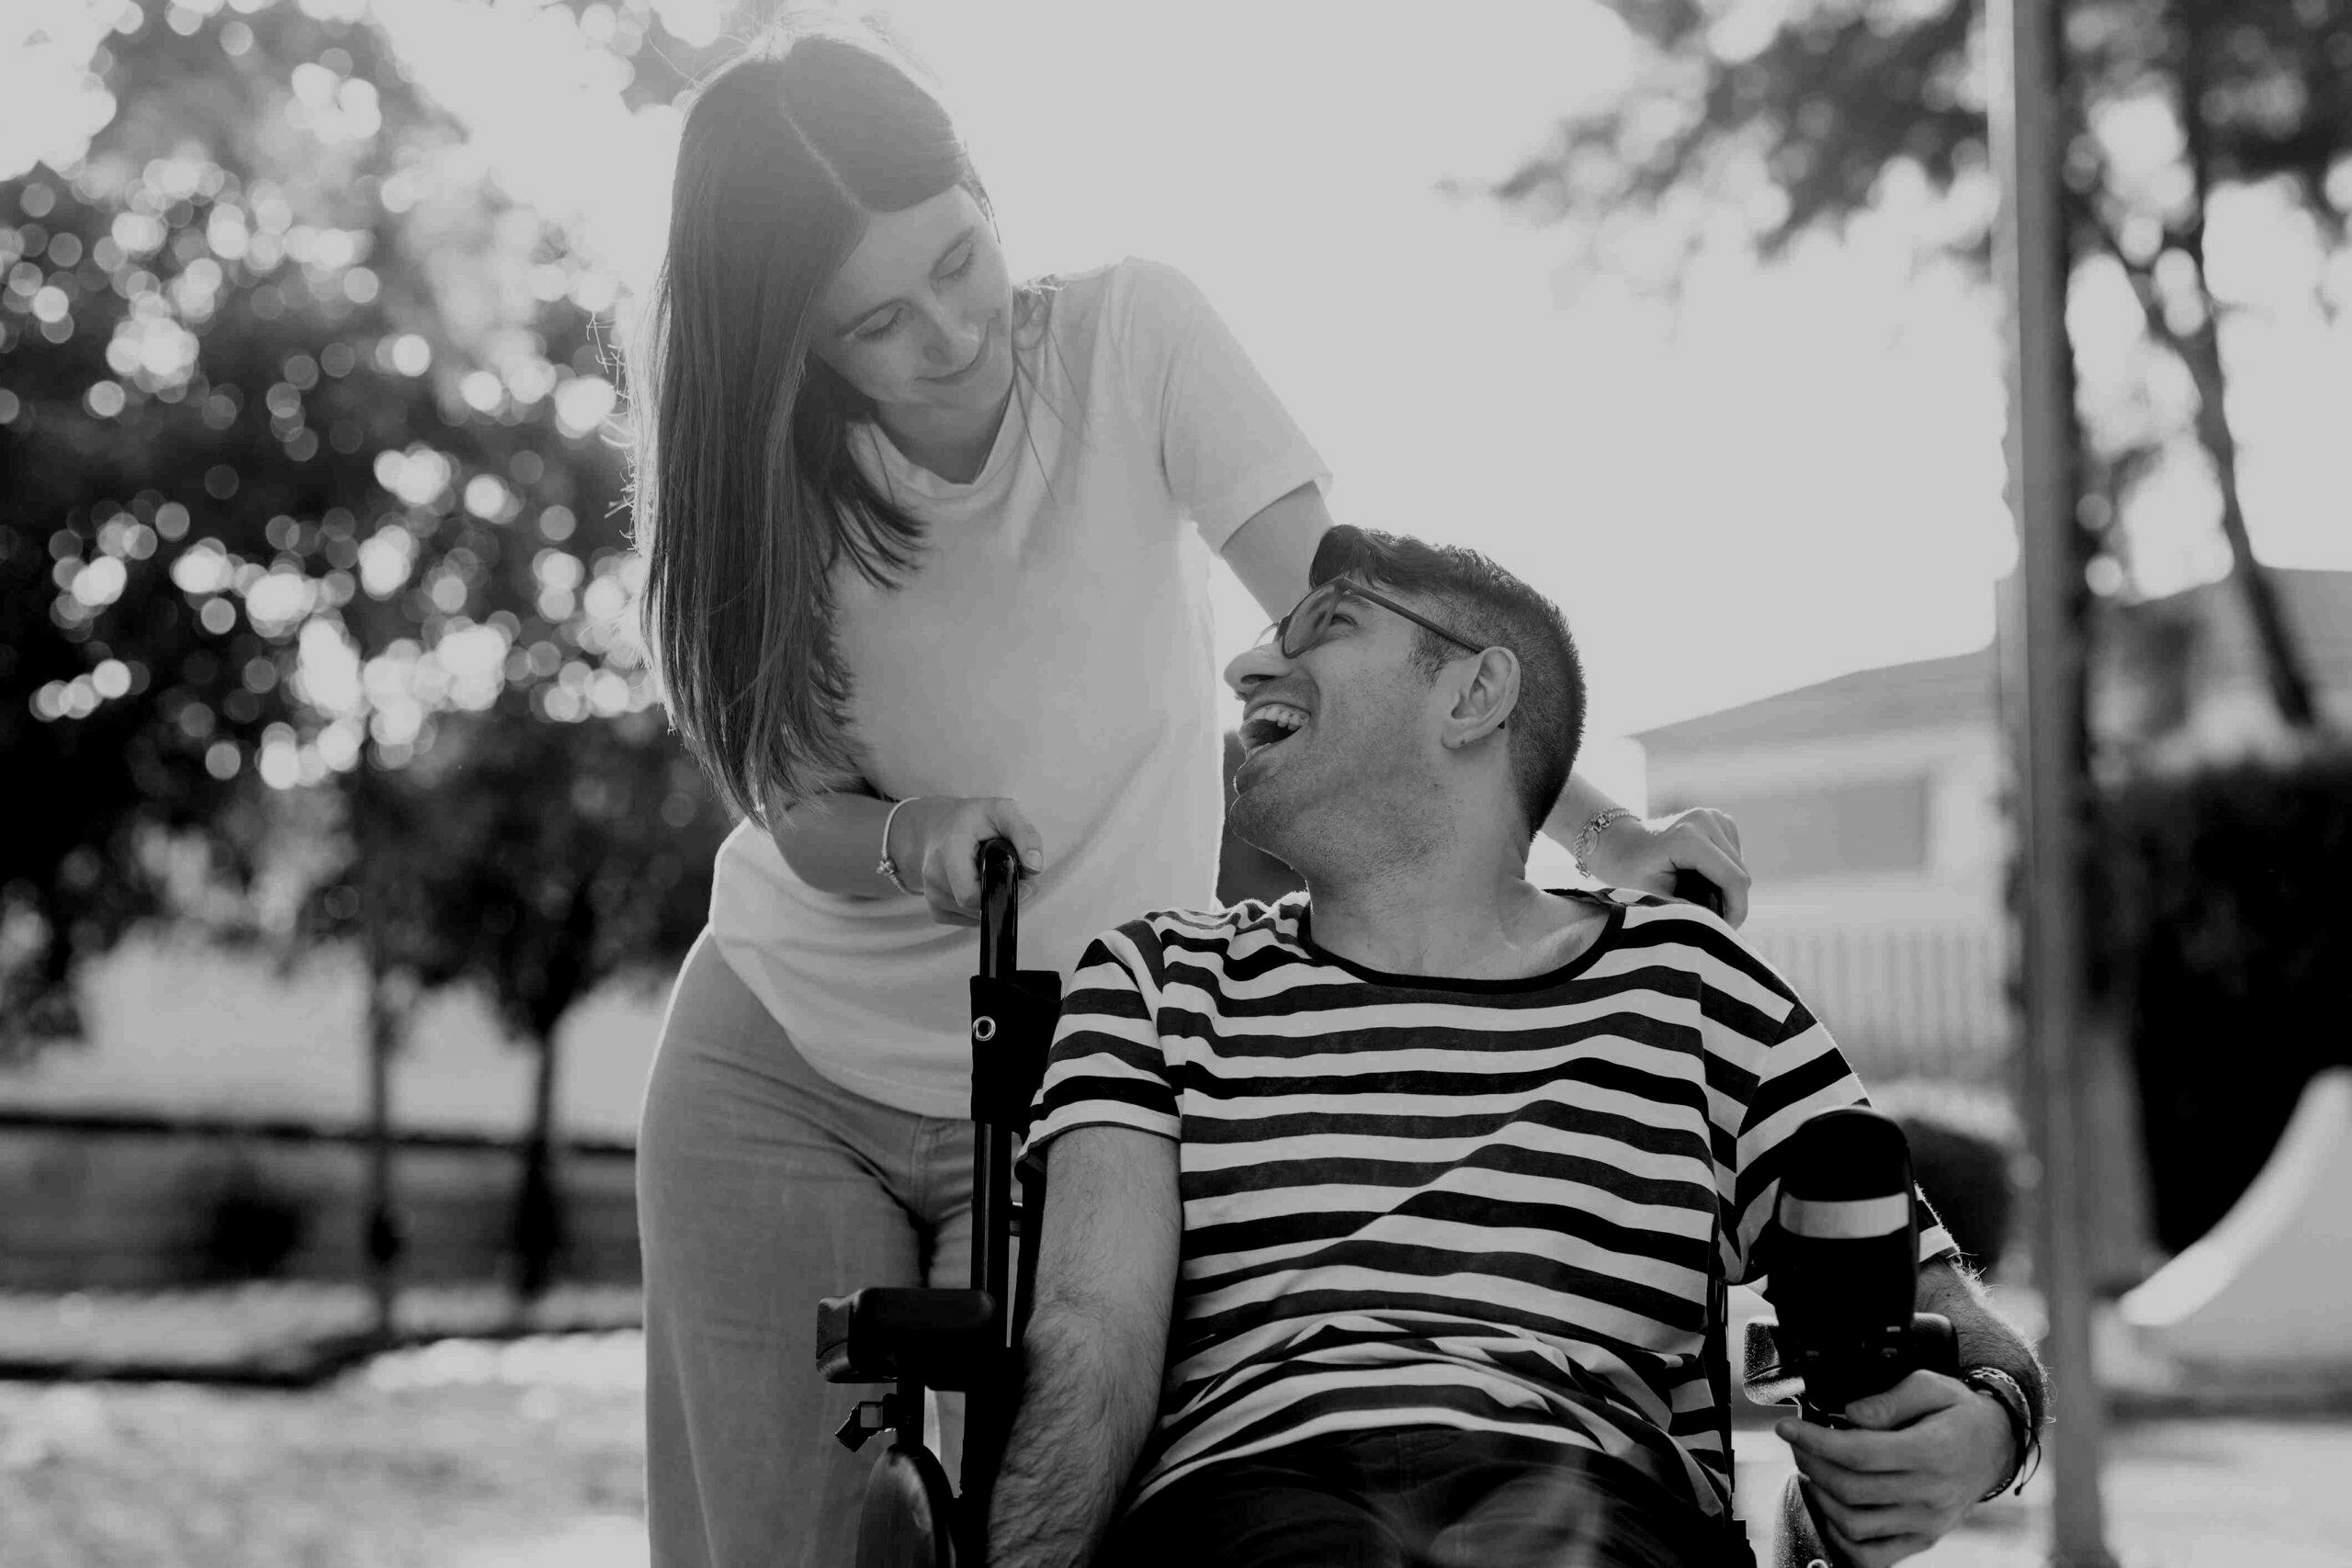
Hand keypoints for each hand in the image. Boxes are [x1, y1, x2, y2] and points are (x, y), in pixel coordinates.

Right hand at [891, 796, 1043, 925]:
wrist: (940, 825)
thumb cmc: (973, 819)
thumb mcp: (1003, 811)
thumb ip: (1025, 835)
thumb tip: (1035, 868)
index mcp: (949, 849)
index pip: (970, 894)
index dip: (1002, 894)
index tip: (1025, 885)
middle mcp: (933, 874)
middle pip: (977, 907)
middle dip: (1001, 895)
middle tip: (1011, 874)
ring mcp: (931, 894)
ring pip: (974, 915)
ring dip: (992, 900)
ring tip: (991, 874)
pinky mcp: (935, 908)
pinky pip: (966, 920)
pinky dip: (980, 909)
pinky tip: (980, 886)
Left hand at [1586, 807, 1751, 926]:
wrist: (1618, 843)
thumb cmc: (1629, 873)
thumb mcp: (1653, 897)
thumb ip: (1687, 911)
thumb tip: (1719, 927)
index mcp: (1688, 837)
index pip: (1733, 879)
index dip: (1736, 910)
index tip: (1724, 932)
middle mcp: (1706, 819)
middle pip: (1741, 874)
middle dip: (1731, 903)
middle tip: (1706, 920)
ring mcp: (1715, 816)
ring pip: (1741, 867)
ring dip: (1726, 889)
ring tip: (1695, 897)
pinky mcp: (1720, 819)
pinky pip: (1735, 857)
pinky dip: (1723, 875)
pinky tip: (1699, 879)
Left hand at [1775, 1371, 2016, 1567]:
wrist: (1997, 1447)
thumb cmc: (1960, 1413)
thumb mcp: (1931, 1385)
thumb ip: (1890, 1399)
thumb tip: (1851, 1414)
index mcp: (1931, 1452)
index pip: (1858, 1453)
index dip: (1814, 1441)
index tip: (1786, 1428)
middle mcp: (1929, 1493)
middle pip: (1849, 1488)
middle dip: (1810, 1463)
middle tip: (1798, 1443)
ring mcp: (1926, 1522)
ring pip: (1854, 1524)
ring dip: (1820, 1497)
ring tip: (1811, 1470)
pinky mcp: (1923, 1539)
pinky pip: (1872, 1555)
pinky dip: (1841, 1538)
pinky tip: (1831, 1508)